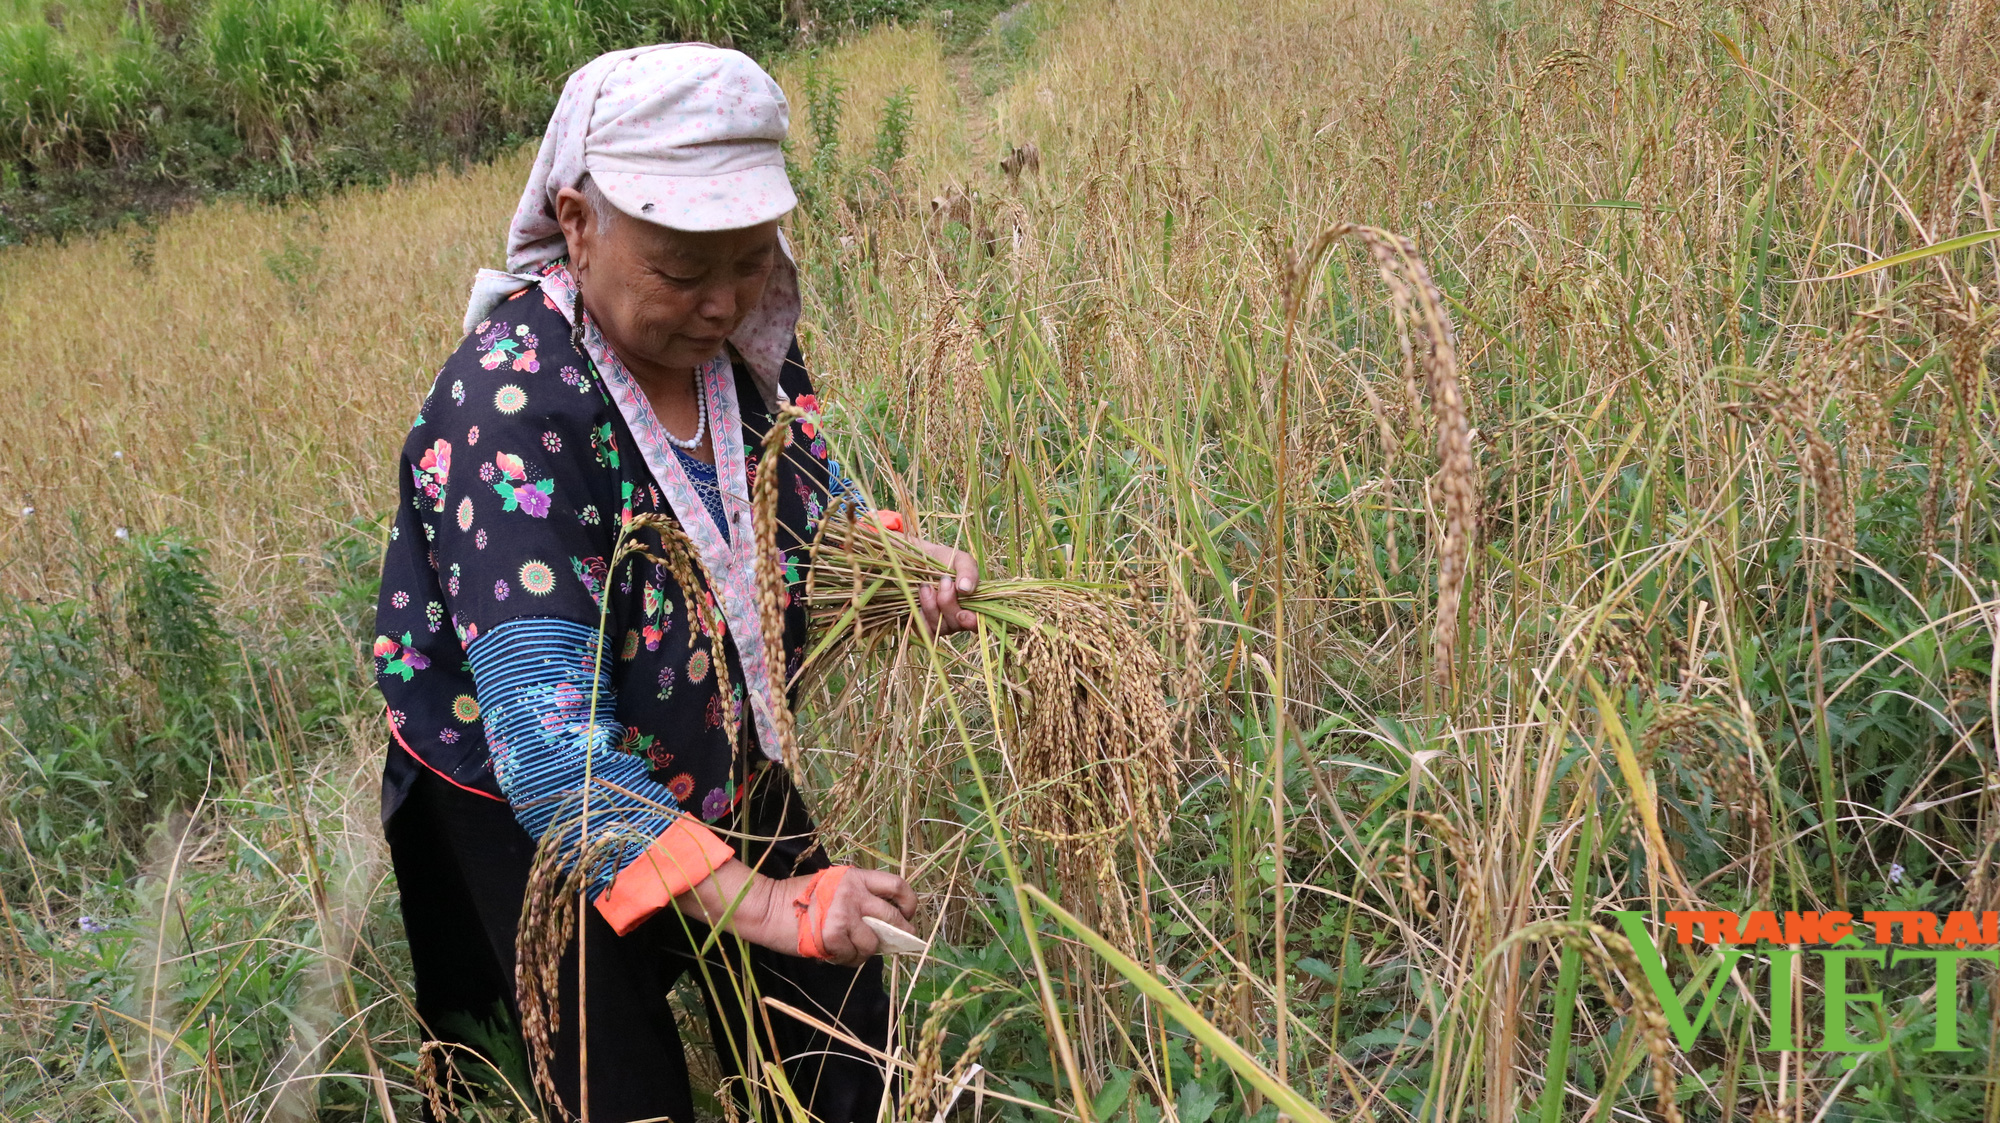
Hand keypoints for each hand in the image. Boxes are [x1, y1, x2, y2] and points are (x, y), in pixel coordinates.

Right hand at [677, 860, 917, 965]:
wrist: (767, 908)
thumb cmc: (798, 899)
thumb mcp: (832, 884)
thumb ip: (858, 896)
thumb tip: (885, 922)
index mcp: (855, 876)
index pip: (896, 885)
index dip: (909, 902)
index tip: (908, 915)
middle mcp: (853, 892)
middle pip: (892, 916)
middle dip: (899, 933)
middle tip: (895, 943)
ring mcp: (844, 914)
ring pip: (873, 943)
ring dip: (866, 952)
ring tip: (850, 949)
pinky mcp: (834, 935)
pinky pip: (853, 956)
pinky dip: (847, 960)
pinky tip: (834, 953)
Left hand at [864, 511, 978, 635]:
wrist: (919, 558)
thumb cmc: (944, 560)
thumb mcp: (960, 559)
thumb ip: (968, 571)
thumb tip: (966, 589)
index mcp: (974, 605)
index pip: (978, 622)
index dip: (972, 622)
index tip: (963, 613)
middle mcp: (959, 618)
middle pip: (958, 624)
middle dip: (948, 604)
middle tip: (944, 582)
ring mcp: (941, 623)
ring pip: (940, 626)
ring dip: (932, 605)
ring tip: (926, 586)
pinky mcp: (924, 624)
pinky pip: (925, 629)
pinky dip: (922, 614)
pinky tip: (920, 595)